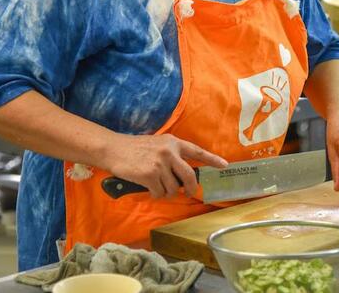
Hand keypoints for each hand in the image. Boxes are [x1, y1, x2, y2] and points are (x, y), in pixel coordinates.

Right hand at [103, 134, 227, 199]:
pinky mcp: (149, 175)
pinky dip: (155, 195)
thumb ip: (171, 155)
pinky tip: (148, 188)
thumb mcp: (157, 145)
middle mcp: (169, 152)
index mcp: (173, 142)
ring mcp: (160, 163)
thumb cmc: (134, 149)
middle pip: (189, 176)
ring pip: (173, 188)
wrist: (113, 149)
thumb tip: (183, 176)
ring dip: (166, 192)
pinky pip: (159, 193)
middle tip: (188, 193)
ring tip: (156, 186)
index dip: (212, 159)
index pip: (197, 151)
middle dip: (190, 188)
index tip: (224, 165)